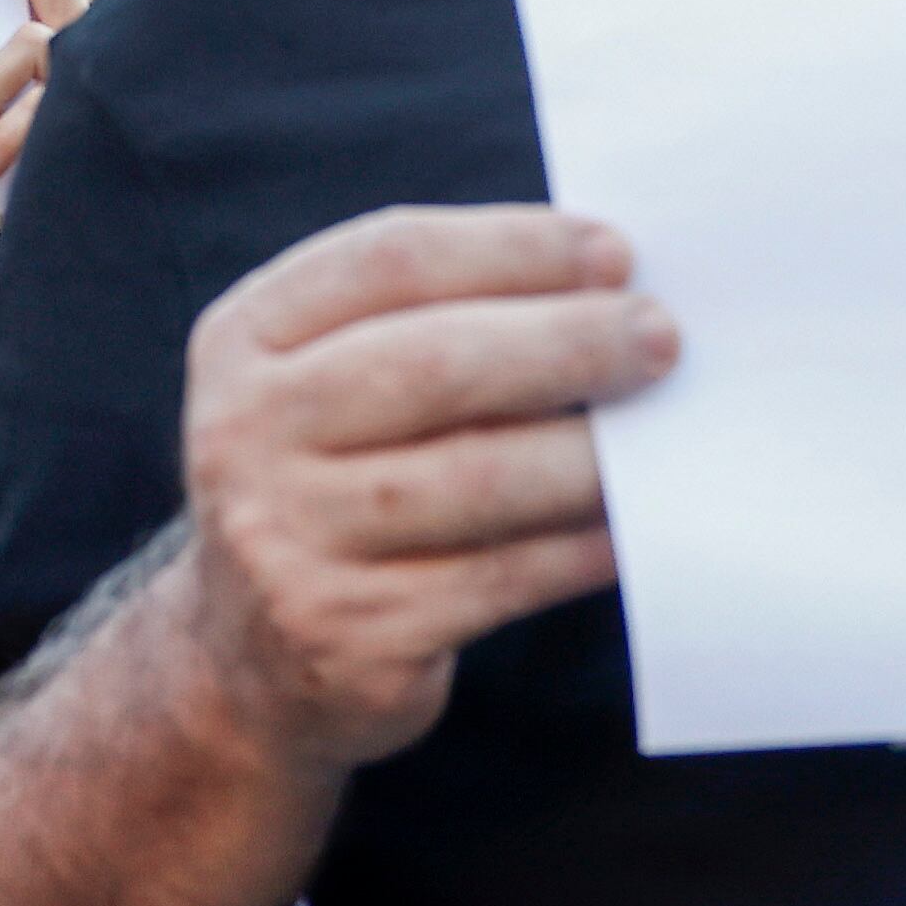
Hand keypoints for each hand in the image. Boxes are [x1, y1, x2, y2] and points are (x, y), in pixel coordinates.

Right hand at [177, 205, 675, 774]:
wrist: (249, 658)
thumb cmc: (335, 483)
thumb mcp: (328, 386)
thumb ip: (431, 326)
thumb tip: (605, 298)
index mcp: (243, 340)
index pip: (388, 261)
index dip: (512, 247)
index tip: (615, 252)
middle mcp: (243, 431)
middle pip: (433, 363)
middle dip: (566, 342)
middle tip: (660, 337)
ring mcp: (284, 537)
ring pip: (476, 477)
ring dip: (589, 452)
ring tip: (663, 431)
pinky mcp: (345, 633)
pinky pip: (500, 578)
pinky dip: (581, 547)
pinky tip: (630, 528)